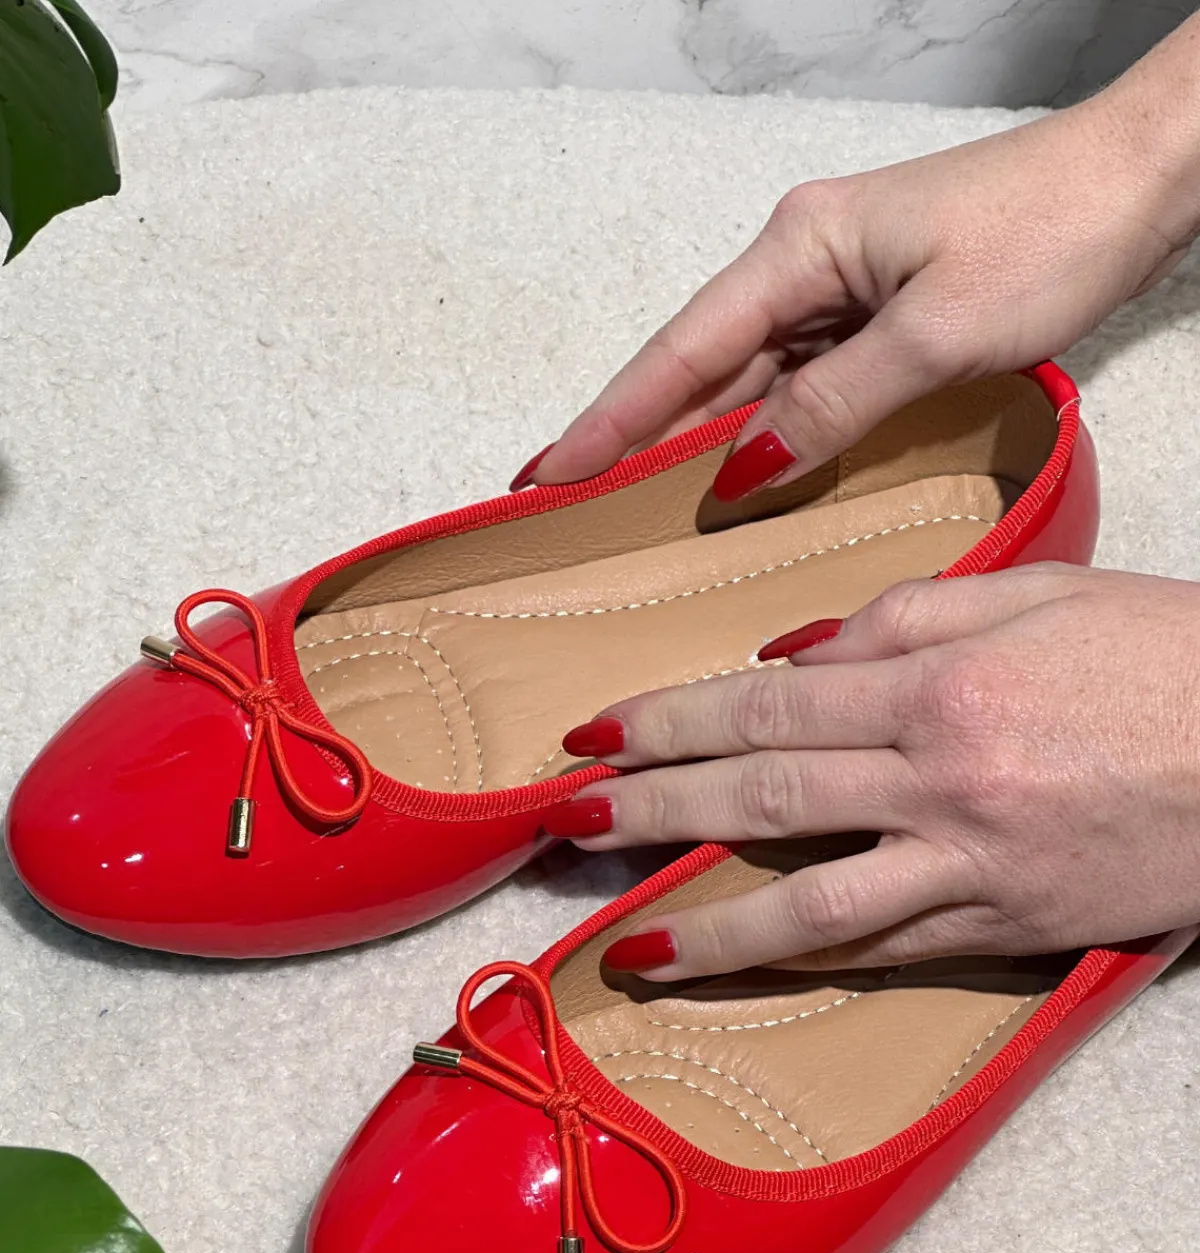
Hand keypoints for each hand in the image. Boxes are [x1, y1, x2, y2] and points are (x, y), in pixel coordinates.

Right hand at [522, 48, 1199, 499]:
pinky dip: (770, 434)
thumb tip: (746, 469)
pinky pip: (801, 384)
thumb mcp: (936, 333)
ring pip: (749, 383)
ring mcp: (840, 290)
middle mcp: (806, 266)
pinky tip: (746, 479)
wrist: (1141, 179)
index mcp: (800, 250)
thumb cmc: (1051, 228)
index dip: (611, 419)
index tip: (550, 473)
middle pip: (700, 370)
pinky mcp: (876, 313)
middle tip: (575, 508)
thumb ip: (832, 404)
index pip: (680, 351)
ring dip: (700, 445)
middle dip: (636, 438)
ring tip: (637, 509)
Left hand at [545, 565, 1199, 980]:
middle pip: (764, 794)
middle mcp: (939, 777)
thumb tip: (793, 653)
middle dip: (653, 812)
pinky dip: (809, 960)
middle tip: (568, 825)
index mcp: (938, 683)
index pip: (767, 702)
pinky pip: (889, 948)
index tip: (598, 736)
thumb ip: (905, 614)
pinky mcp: (1010, 926)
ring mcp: (972, 863)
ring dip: (709, 927)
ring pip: (811, 902)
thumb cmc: (1165, 656)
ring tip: (627, 945)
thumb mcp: (1036, 594)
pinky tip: (748, 967)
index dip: (669, 721)